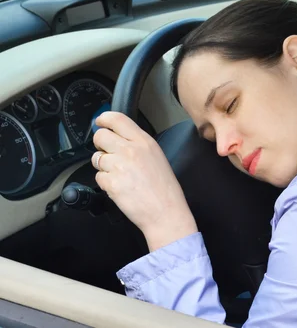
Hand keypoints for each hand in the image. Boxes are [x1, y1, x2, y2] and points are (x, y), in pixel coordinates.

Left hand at [92, 111, 197, 251]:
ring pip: (96, 158)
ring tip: (120, 175)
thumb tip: (118, 138)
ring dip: (103, 166)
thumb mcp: (156, 156)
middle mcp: (130, 150)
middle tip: (108, 153)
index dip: (104, 119)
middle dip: (100, 145)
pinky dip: (106, 183)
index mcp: (144, 141)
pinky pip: (98, 177)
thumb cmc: (164, 188)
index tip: (100, 122)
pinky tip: (120, 187)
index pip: (117, 119)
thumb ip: (137, 144)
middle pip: (100, 136)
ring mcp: (119, 166)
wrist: (166, 211)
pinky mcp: (111, 182)